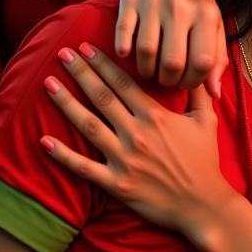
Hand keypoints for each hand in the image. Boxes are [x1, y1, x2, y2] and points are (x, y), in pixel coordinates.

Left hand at [41, 44, 234, 242]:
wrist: (202, 204)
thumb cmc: (205, 162)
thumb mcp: (207, 121)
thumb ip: (199, 93)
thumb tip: (198, 69)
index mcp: (156, 116)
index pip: (123, 83)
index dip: (102, 63)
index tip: (86, 48)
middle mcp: (137, 133)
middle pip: (102, 97)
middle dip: (80, 73)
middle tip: (62, 53)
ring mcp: (124, 159)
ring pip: (88, 125)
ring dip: (66, 103)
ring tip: (48, 83)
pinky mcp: (116, 183)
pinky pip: (84, 167)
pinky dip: (63, 154)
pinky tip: (44, 140)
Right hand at [115, 0, 227, 93]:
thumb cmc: (195, 0)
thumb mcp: (213, 22)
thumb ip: (218, 58)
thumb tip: (214, 94)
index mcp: (205, 15)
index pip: (203, 63)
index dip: (194, 82)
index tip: (186, 83)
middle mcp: (180, 8)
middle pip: (172, 62)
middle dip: (168, 80)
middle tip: (167, 80)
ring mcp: (153, 3)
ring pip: (146, 51)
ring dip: (146, 70)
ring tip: (151, 71)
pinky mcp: (130, 1)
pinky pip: (123, 34)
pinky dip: (124, 50)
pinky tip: (130, 55)